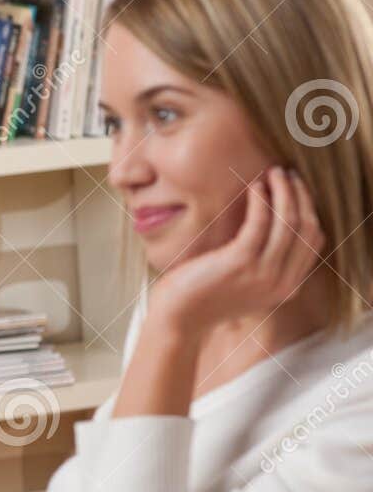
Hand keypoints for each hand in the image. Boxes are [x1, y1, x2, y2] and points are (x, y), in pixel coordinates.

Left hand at [150, 166, 325, 333]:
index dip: (308, 210)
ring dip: (284, 192)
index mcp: (286, 287)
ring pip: (288, 222)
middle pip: (306, 228)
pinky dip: (260, 200)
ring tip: (274, 172)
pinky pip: (260, 222)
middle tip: (288, 174)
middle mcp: (282, 282)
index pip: (312, 241)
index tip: (297, 190)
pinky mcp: (241, 262)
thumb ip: (263, 266)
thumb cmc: (203, 297)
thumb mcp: (244, 284)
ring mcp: (264, 274)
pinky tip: (254, 186)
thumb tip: (267, 229)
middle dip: (300, 195)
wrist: (178, 319)